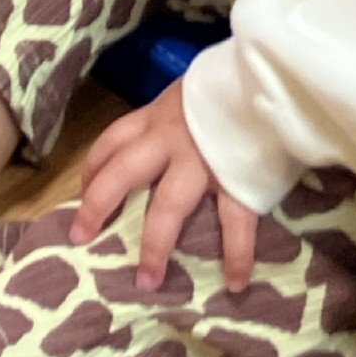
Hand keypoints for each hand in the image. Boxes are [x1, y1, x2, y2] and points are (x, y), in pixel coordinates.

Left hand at [70, 77, 264, 290]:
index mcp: (158, 116)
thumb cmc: (233, 83)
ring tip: (148, 280)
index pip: (111, 142)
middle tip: (80, 237)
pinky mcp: (238, 177)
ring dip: (155, 246)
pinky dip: (236, 254)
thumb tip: (170, 137)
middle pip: (121, 174)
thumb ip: (177, 114)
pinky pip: (234, 222)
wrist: (274, 75)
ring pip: (167, 207)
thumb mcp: (192, 91)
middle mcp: (170, 139)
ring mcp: (202, 160)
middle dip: (97, 208)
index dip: (92, 170)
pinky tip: (235, 282)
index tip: (83, 192)